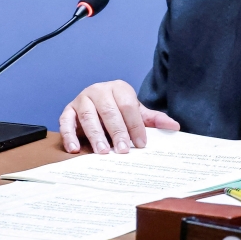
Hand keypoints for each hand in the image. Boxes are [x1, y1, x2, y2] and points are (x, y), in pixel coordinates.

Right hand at [58, 80, 179, 153]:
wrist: (97, 105)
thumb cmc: (119, 111)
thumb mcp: (137, 113)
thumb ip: (154, 119)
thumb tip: (175, 126)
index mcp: (119, 88)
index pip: (128, 106)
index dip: (135, 125)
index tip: (141, 144)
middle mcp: (99, 90)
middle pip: (109, 111)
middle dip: (117, 132)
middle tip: (123, 150)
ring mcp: (82, 99)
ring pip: (88, 116)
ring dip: (95, 135)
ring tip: (103, 151)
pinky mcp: (68, 110)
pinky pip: (66, 121)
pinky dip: (69, 135)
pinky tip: (74, 149)